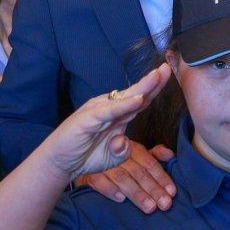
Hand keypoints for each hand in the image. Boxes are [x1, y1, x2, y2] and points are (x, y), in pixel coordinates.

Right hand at [38, 65, 170, 181]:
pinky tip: (137, 99)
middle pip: (135, 93)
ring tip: (157, 76)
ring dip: (142, 87)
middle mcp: (109, 109)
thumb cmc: (85, 156)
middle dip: (152, 81)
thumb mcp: (113, 157)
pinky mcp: (87, 118)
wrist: (60, 162)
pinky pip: (109, 111)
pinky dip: (123, 105)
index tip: (168, 76)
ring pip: (124, 98)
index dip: (154, 89)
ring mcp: (98, 111)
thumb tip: (123, 141)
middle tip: (167, 67)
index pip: (140, 100)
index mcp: (118, 115)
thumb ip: (124, 151)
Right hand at [75, 142, 177, 213]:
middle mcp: (117, 155)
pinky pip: (98, 181)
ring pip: (121, 177)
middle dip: (153, 189)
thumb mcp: (134, 155)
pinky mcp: (87, 175)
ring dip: (136, 193)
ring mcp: (101, 165)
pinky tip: (120, 199)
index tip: (172, 192)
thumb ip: (153, 156)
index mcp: (131, 148)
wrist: (80, 159)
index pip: (149, 162)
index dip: (161, 177)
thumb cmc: (114, 161)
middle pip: (138, 172)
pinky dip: (109, 189)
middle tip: (165, 204)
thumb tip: (169, 154)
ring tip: (149, 207)